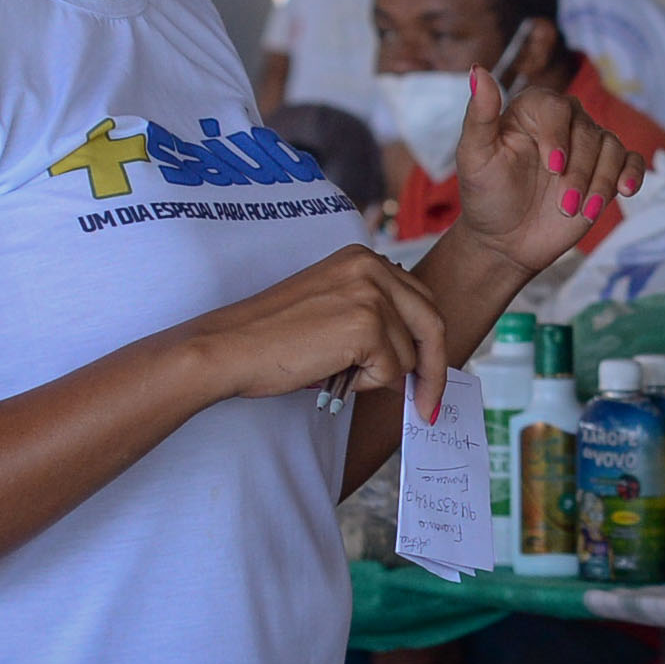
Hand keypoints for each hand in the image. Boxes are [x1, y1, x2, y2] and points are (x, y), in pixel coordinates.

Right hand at [182, 245, 448, 413]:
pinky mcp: (367, 325)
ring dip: (377, 376)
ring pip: (409, 356)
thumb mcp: (331, 307)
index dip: (428, 343)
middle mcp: (372, 267)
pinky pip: (390, 373)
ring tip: (333, 369)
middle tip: (428, 405)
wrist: (230, 347)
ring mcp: (371, 294)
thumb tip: (416, 357)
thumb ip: (373, 315)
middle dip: (434, 369)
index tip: (430, 375)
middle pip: (432, 324)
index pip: (420, 301)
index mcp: (364, 258)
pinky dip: (364, 385)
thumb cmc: (271, 336)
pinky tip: (329, 372)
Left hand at [448, 67, 650, 271]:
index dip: (558, 135)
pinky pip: (631, 161)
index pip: (557, 107)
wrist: (506, 239)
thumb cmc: (486, 196)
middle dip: (579, 172)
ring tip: (583, 211)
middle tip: (563, 205)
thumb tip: (477, 70)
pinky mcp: (606, 170)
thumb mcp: (474, 158)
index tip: (553, 167)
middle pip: (588, 132)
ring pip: (612, 148)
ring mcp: (587, 147)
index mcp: (532, 110)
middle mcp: (564, 123)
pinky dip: (632, 174)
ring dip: (601, 182)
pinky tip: (625, 191)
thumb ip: (479, 115)